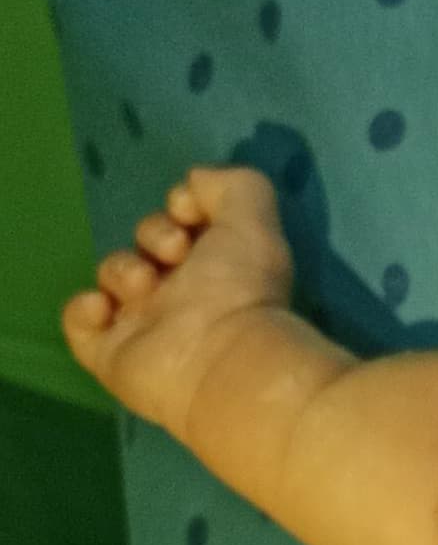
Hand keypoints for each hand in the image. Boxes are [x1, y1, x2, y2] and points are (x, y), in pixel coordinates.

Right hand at [60, 161, 295, 437]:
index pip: (180, 222)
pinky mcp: (112, 355)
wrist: (224, 361)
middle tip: (176, 256)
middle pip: (143, 242)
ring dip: (123, 269)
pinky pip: (79, 323)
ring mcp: (144, 326)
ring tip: (148, 286)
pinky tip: (106, 308)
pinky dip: (83, 310)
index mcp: (216, 264)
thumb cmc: (242, 289)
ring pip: (111, 273)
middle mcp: (181, 294)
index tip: (189, 214)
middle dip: (154, 234)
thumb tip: (193, 183)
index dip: (179, 207)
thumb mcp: (253, 219)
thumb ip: (232, 185)